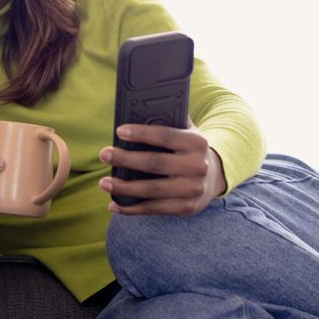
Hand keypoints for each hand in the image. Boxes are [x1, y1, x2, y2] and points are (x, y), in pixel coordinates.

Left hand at [98, 120, 225, 215]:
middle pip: (155, 163)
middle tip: (104, 154)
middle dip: (126, 159)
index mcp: (196, 143)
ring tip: (103, 183)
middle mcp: (197, 166)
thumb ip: (169, 119)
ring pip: (152, 190)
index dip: (141, 133)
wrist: (215, 177)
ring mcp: (192, 190)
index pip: (165, 135)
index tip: (119, 131)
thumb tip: (138, 109)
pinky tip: (114, 204)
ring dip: (124, 188)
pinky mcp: (186, 208)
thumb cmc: (189, 150)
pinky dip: (132, 209)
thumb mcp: (187, 132)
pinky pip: (154, 209)